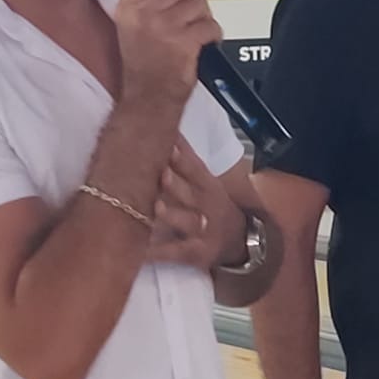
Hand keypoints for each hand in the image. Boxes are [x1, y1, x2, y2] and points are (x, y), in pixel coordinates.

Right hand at [114, 0, 221, 106]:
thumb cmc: (143, 66)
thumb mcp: (130, 27)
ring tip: (196, 32)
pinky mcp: (185, 42)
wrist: (148, 98)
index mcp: (128, 8)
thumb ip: (145, 2)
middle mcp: (145, 14)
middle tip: (190, 17)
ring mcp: (165, 28)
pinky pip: (211, 26)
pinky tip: (206, 43)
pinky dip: (214, 35)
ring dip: (204, 17)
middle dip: (192, 0)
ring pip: (199, 4)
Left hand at [148, 137, 245, 270]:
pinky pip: (173, 252)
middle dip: (176, 184)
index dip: (182, 157)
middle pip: (191, 193)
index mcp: (207, 185)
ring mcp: (202, 231)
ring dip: (171, 214)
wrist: (238, 241)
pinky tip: (139, 250)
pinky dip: (156, 252)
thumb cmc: (211, 205)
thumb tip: (168, 126)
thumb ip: (186, 157)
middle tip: (160, 174)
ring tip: (155, 208)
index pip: (195, 168)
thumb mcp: (205, 180)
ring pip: (187, 221)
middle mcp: (207, 206)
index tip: (168, 145)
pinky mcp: (195, 252)